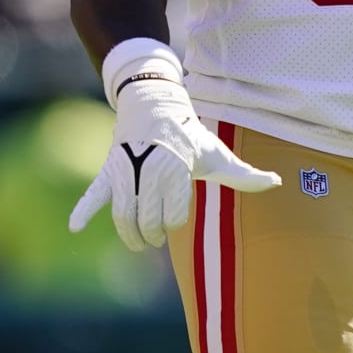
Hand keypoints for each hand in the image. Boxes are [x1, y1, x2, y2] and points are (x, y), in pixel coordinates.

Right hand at [68, 75, 280, 250]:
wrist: (155, 108)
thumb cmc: (189, 137)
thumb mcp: (216, 153)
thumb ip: (243, 175)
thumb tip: (277, 182)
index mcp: (176, 170)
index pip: (173, 215)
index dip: (175, 223)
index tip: (176, 221)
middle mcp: (150, 171)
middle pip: (148, 219)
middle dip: (153, 235)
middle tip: (156, 239)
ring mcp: (126, 171)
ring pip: (123, 215)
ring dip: (129, 235)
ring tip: (137, 244)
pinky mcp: (109, 171)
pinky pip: (93, 193)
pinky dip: (83, 210)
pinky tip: (75, 227)